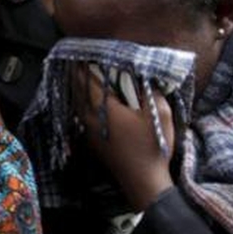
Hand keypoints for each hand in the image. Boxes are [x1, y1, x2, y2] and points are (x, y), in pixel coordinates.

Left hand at [71, 65, 174, 210]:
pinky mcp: (91, 140)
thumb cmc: (152, 147)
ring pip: (75, 103)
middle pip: (76, 90)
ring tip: (75, 75)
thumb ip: (152, 92)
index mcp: (105, 109)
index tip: (79, 51)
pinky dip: (77, 101)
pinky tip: (82, 100)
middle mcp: (90, 118)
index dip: (83, 65)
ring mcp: (88, 130)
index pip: (88, 81)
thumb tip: (144, 76)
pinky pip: (78, 114)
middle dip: (74, 73)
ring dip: (74, 87)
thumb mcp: (159, 116)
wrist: (143, 182)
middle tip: (73, 59)